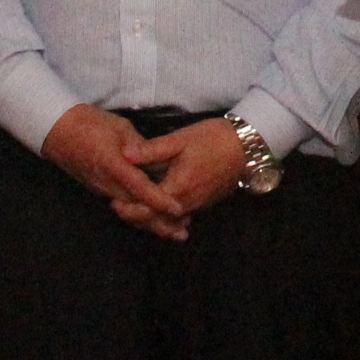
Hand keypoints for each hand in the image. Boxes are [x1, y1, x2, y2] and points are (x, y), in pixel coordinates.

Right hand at [44, 105, 189, 240]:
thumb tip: (157, 159)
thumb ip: (140, 147)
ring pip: (130, 211)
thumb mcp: (120, 128)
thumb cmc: (90, 124)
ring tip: (174, 232)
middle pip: (136, 208)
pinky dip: (140, 214)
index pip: (140, 187)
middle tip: (183, 231)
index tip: (177, 209)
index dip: (159, 200)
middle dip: (159, 221)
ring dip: (151, 222)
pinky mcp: (100, 190)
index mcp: (114, 165)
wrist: (58, 131)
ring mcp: (102, 189)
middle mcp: (107, 183)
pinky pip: (123, 205)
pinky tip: (155, 218)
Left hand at [129, 118, 247, 227]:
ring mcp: (198, 205)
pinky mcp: (205, 202)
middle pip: (157, 220)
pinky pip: (180, 214)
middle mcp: (187, 203)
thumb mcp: (180, 140)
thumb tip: (124, 154)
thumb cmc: (212, 139)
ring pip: (169, 219)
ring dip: (151, 217)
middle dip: (137, 217)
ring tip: (133, 208)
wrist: (246, 146)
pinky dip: (166, 214)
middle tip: (118, 208)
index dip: (129, 210)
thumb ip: (151, 150)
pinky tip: (157, 205)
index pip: (147, 209)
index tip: (113, 203)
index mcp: (178, 188)